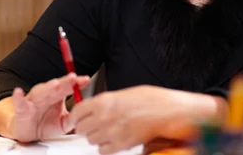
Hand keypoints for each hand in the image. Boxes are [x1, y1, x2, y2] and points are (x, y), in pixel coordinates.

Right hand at [0, 73, 90, 142]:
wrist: (28, 132)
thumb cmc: (46, 124)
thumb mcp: (63, 124)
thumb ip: (73, 119)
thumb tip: (84, 114)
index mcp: (57, 96)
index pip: (68, 86)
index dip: (77, 83)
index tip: (86, 79)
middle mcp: (46, 94)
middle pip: (57, 86)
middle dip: (65, 81)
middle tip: (74, 77)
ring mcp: (33, 100)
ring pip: (40, 91)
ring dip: (47, 87)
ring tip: (55, 84)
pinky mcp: (22, 108)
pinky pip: (20, 102)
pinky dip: (19, 97)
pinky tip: (19, 92)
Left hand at [67, 85, 224, 154]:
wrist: (167, 111)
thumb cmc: (149, 100)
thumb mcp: (122, 94)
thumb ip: (104, 103)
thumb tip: (93, 108)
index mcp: (103, 101)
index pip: (77, 112)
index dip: (75, 117)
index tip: (76, 119)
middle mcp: (105, 117)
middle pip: (82, 129)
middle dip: (85, 128)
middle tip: (92, 125)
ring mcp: (112, 132)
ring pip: (91, 140)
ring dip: (96, 137)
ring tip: (107, 131)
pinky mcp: (122, 145)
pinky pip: (103, 150)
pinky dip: (106, 147)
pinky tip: (114, 139)